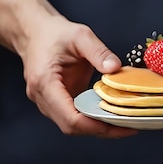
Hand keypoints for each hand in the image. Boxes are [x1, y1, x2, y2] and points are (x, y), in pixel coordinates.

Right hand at [19, 15, 136, 137]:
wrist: (34, 33)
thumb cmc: (52, 33)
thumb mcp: (80, 35)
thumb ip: (99, 51)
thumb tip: (115, 67)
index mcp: (45, 82)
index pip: (70, 117)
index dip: (95, 125)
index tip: (118, 124)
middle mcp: (42, 97)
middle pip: (72, 127)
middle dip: (101, 130)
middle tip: (128, 127)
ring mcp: (47, 103)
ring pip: (72, 126)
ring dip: (97, 127)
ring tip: (124, 123)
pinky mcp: (55, 103)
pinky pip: (74, 117)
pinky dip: (92, 119)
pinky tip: (110, 115)